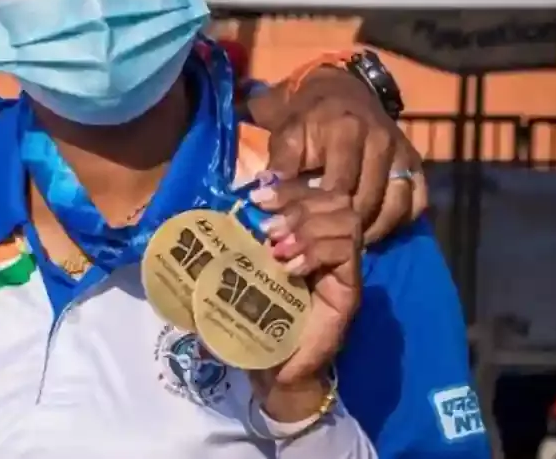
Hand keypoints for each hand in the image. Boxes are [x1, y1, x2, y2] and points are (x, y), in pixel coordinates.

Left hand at [247, 177, 362, 416]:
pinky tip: (291, 267)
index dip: (287, 186)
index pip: (311, 190)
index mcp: (303, 233)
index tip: (256, 196)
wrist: (273, 368)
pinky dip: (317, 250)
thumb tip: (206, 210)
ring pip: (345, 218)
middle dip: (299, 201)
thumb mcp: (238, 271)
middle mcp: (329, 244)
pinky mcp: (349, 289)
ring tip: (277, 249)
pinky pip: (346, 251)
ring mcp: (342, 266)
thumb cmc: (252, 319)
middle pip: (334, 197)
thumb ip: (234, 241)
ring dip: (307, 226)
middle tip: (267, 226)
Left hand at [248, 66, 426, 244]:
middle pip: (367, 199)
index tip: (302, 230)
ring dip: (373, 230)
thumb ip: (279, 164)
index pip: (338, 185)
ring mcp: (403, 153)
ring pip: (395, 205)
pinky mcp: (417, 164)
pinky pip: (415, 203)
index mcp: (348, 130)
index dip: (320, 212)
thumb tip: (263, 193)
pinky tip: (375, 232)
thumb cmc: (307, 119)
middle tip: (324, 247)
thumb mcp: (287, 133)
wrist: (339, 92)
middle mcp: (381, 141)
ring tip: (349, 245)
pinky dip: (397, 222)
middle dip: (346, 228)